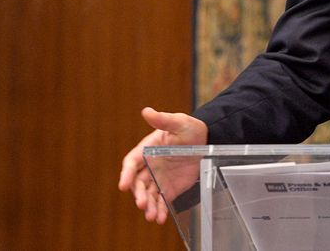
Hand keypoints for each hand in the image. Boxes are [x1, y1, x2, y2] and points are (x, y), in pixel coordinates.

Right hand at [118, 107, 206, 223]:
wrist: (206, 141)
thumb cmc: (189, 129)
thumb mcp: (179, 122)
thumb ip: (163, 119)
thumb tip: (147, 111)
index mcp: (146, 150)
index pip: (132, 163)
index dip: (126, 174)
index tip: (123, 185)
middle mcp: (149, 167)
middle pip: (138, 183)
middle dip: (139, 194)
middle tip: (142, 204)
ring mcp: (158, 179)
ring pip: (149, 195)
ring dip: (148, 206)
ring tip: (152, 216)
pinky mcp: (168, 188)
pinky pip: (161, 201)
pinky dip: (160, 210)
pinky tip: (161, 219)